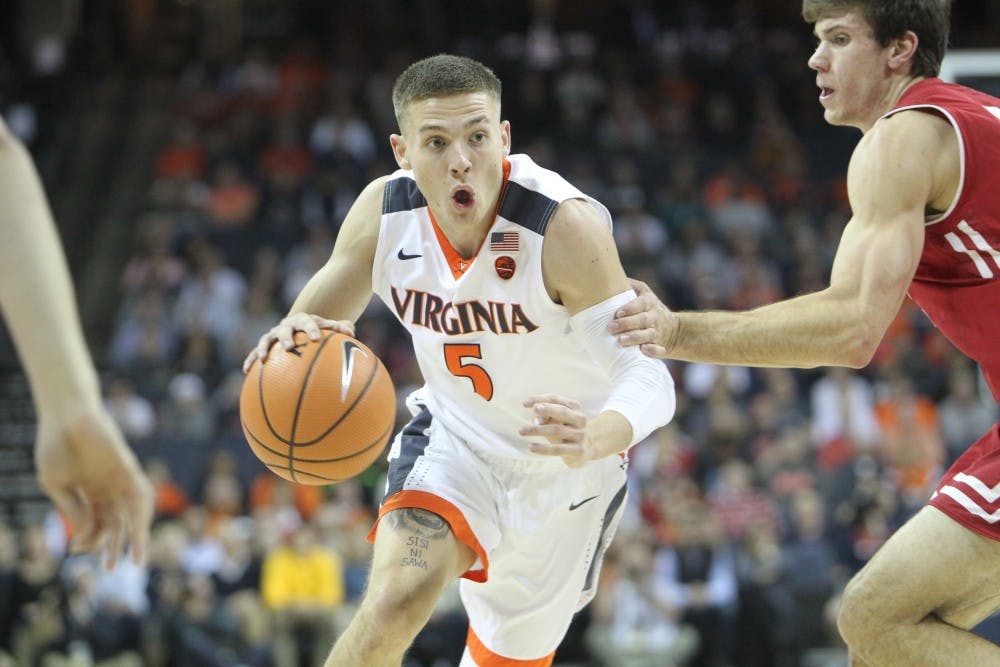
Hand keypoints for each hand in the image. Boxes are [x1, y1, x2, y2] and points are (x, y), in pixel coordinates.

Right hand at [35, 405, 152, 568]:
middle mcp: (107, 490)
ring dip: (137, 536)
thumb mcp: (57, 484)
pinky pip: (141, 491)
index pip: (94, 525)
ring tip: (138, 560)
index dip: (87, 540)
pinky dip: (143, 511)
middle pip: (117, 523)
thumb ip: (72, 509)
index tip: (76, 549)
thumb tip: (84, 537)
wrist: (65, 414)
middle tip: (110, 569)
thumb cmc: (56, 446)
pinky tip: (141, 528)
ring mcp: (119, 479)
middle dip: (114, 546)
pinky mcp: (128, 468)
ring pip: (133, 513)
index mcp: (88, 495)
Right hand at [243, 313, 353, 371]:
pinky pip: (256, 352)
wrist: (303, 327)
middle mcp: (286, 326)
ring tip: (263, 359)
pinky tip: (246, 370)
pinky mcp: (266, 346)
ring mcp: (274, 335)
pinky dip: (251, 359)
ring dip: (264, 348)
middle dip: (286, 338)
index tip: (316, 338)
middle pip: (284, 329)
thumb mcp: (332, 328)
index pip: (307, 322)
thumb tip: (351, 333)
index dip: (311, 329)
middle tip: (289, 347)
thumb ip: (342, 328)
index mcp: (303, 320)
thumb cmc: (321, 331)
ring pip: (266, 339)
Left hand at [520, 395, 595, 467]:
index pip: (556, 399)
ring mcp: (580, 435)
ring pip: (557, 430)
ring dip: (538, 430)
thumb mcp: (557, 420)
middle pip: (562, 411)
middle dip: (547, 409)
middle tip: (533, 410)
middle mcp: (580, 419)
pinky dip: (543, 448)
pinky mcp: (578, 450)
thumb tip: (536, 419)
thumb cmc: (566, 430)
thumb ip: (546, 416)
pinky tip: (531, 447)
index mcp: (575, 407)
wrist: (586, 449)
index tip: (524, 403)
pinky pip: (558, 449)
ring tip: (521, 431)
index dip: (540, 399)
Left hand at [608, 278, 676, 358]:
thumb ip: (630, 285)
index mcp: (649, 302)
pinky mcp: (660, 346)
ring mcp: (658, 332)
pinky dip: (653, 351)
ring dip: (635, 338)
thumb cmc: (649, 308)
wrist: (672, 328)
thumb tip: (610, 275)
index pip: (640, 304)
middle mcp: (654, 317)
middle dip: (627, 324)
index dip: (630, 308)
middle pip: (643, 320)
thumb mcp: (644, 292)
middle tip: (610, 328)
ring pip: (648, 335)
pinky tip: (642, 350)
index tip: (617, 313)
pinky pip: (659, 350)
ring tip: (621, 341)